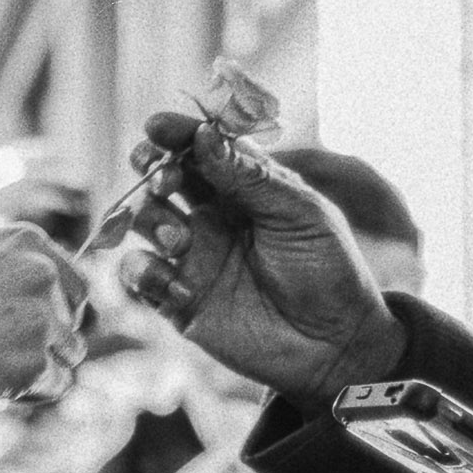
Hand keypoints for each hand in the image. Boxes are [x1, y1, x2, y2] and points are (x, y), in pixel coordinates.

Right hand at [0, 223, 89, 406]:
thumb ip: (9, 265)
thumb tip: (44, 287)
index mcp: (28, 243)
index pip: (76, 283)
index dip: (58, 311)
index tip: (33, 326)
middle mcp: (42, 275)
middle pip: (73, 321)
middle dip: (50, 340)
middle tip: (9, 352)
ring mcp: (41, 319)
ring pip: (70, 354)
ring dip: (42, 366)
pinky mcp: (34, 362)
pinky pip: (58, 384)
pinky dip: (33, 391)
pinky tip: (0, 384)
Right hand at [115, 113, 405, 408]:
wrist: (333, 344)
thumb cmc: (327, 269)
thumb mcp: (298, 213)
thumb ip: (249, 176)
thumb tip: (204, 136)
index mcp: (243, 188)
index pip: (200, 148)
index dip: (177, 134)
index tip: (158, 127)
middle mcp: (211, 216)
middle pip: (161, 177)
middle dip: (152, 169)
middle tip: (163, 179)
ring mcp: (192, 256)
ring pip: (144, 220)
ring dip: (150, 220)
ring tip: (178, 239)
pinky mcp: (177, 299)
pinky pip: (139, 275)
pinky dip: (143, 272)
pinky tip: (176, 283)